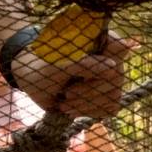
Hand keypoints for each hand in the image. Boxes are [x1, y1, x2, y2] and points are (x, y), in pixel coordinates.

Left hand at [13, 32, 128, 119]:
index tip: (83, 73)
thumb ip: (83, 64)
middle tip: (66, 94)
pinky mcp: (105, 95)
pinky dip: (89, 111)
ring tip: (63, 103)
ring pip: (113, 95)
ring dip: (87, 104)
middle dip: (90, 91)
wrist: (31, 81)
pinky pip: (110, 108)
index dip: (108, 60)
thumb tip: (113, 66)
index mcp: (96, 41)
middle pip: (116, 78)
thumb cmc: (40, 67)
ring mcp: (109, 77)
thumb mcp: (56, 66)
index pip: (119, 46)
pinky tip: (72, 108)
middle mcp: (108, 58)